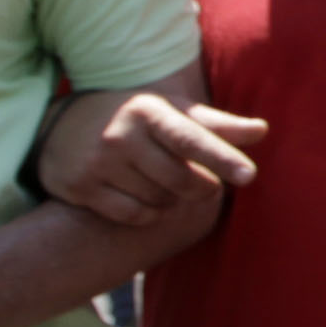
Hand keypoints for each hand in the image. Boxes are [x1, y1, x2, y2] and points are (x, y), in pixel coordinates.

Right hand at [39, 91, 265, 226]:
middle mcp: (121, 135)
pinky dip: (147, 213)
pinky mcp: (81, 188)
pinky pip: (134, 215)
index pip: (191, 139)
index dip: (222, 158)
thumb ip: (217, 125)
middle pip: (181, 180)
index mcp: (150, 112)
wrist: (63, 125)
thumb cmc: (137, 119)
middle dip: (201, 186)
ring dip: (171, 199)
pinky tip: (141, 196)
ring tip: (160, 180)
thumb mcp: (173, 114)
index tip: (250, 175)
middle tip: (204, 182)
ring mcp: (98, 163)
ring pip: (159, 201)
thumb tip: (262, 131)